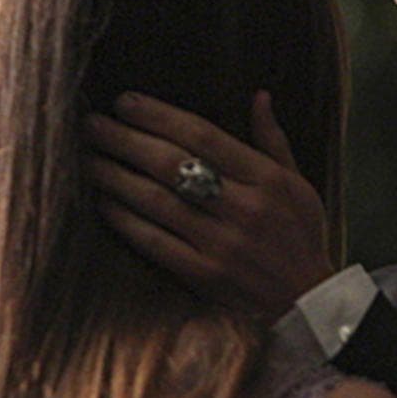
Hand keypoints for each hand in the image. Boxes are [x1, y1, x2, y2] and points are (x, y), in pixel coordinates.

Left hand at [85, 90, 334, 317]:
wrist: (308, 300)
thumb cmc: (301, 236)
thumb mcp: (299, 184)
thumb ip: (273, 140)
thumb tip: (259, 96)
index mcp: (267, 179)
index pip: (203, 135)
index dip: (159, 116)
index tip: (125, 102)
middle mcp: (244, 208)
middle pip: (173, 164)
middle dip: (126, 140)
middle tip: (92, 124)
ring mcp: (222, 243)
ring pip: (157, 201)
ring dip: (116, 177)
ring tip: (88, 159)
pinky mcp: (205, 275)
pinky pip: (155, 242)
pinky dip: (126, 220)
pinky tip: (103, 203)